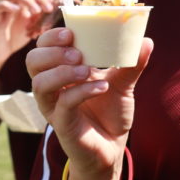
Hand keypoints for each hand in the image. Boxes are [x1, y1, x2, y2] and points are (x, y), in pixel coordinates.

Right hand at [0, 0, 58, 54]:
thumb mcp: (38, 21)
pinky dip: (8, 6)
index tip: (52, 0)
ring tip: (35, 12)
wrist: (4, 49)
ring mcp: (2, 6)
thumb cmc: (22, 34)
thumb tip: (62, 0)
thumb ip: (46, 10)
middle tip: (47, 9)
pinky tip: (20, 13)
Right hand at [27, 27, 152, 179]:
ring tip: (88, 70)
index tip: (71, 31)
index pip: (44, 46)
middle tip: (78, 52)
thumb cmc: (111, 113)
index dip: (52, 36)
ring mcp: (54, 106)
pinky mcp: (61, 124)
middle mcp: (53, 87)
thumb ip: (132, 63)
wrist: (112, 148)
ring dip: (63, 72)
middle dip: (52, 52)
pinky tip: (102, 88)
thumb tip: (146, 40)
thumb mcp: (124, 84)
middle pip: (33, 61)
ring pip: (39, 83)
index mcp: (62, 70)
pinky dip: (81, 91)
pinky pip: (63, 104)